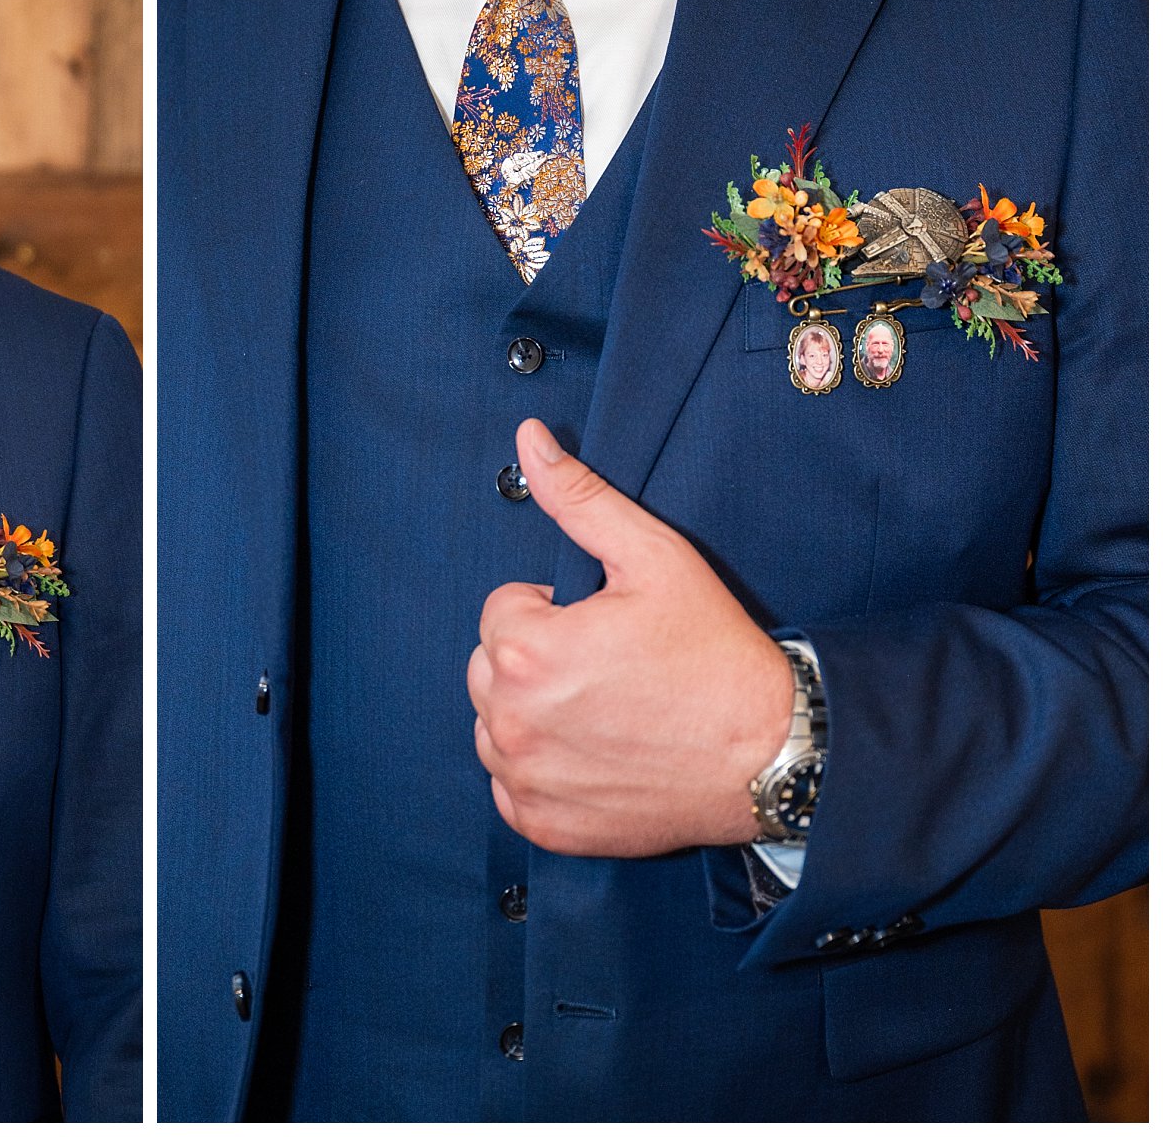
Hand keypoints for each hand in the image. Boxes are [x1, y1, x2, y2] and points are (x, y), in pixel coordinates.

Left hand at [466, 418, 792, 856]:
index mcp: (524, 648)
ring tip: (608, 712)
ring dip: (535, 715)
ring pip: (497, 725)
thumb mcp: (653, 557)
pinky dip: (543, 773)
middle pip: (491, 667)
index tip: (608, 629)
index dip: (557, 612)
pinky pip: (513, 786)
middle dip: (538, 661)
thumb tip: (528, 439)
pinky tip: (599, 757)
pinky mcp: (544, 824)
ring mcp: (524, 777)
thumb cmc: (714, 653)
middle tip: (612, 670)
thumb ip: (579, 498)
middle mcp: (510, 718)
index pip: (503, 609)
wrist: (771, 755)